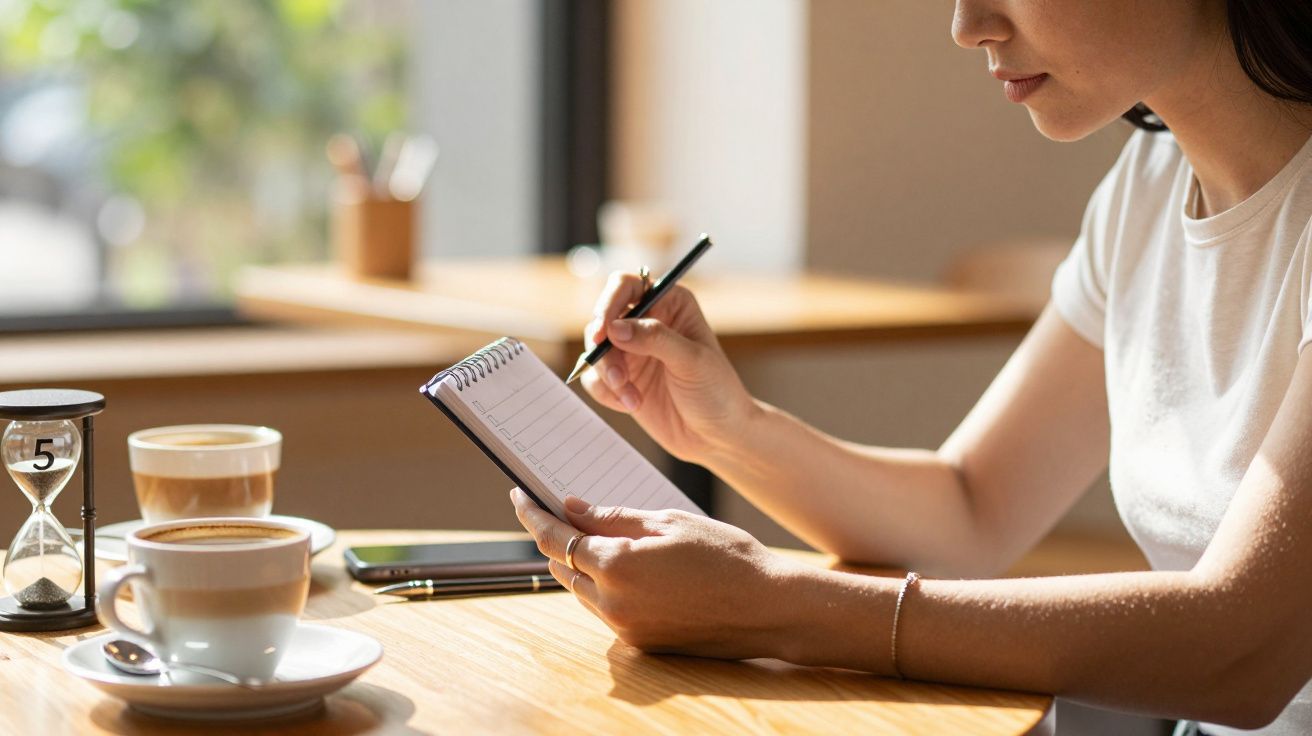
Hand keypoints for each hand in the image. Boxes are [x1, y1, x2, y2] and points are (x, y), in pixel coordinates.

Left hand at [510, 488, 800, 659]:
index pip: (553, 538)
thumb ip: (614, 517)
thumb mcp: (669, 522)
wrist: (769, 609)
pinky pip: (605, 608)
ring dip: (580, 562)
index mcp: (616, 566)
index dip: (531, 514)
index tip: (519, 495)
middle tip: (556, 507)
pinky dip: (604, 583)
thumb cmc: (726, 556)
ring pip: (582, 589)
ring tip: (594, 533)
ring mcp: (625, 629)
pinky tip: (625, 564)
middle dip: (555, 536)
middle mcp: (612, 604)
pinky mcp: (640, 643)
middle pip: (562, 566)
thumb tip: (572, 508)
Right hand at [581, 271, 756, 462]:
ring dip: (606, 375)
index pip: (626, 286)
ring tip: (631, 398)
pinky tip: (632, 404)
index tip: (603, 331)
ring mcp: (632, 351)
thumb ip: (655, 338)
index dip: (608, 304)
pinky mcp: (622, 378)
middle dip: (605, 350)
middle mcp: (647, 321)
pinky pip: (595, 378)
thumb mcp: (692, 361)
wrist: (717, 436)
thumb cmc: (717, 392)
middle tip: (618, 376)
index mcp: (670, 303)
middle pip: (603, 319)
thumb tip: (614, 327)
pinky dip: (607, 393)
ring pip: (596, 351)